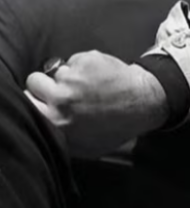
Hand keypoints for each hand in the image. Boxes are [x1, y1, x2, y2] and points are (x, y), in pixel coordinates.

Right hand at [26, 51, 167, 157]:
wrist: (144, 103)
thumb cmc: (116, 127)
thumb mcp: (84, 147)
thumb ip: (57, 136)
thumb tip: (41, 126)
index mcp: (55, 120)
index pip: (25, 101)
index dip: (35, 99)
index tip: (43, 100)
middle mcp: (60, 97)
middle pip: (34, 81)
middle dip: (46, 84)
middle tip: (64, 91)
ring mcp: (74, 76)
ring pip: (58, 70)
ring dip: (70, 76)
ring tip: (89, 86)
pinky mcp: (87, 60)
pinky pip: (75, 60)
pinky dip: (85, 65)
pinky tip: (100, 76)